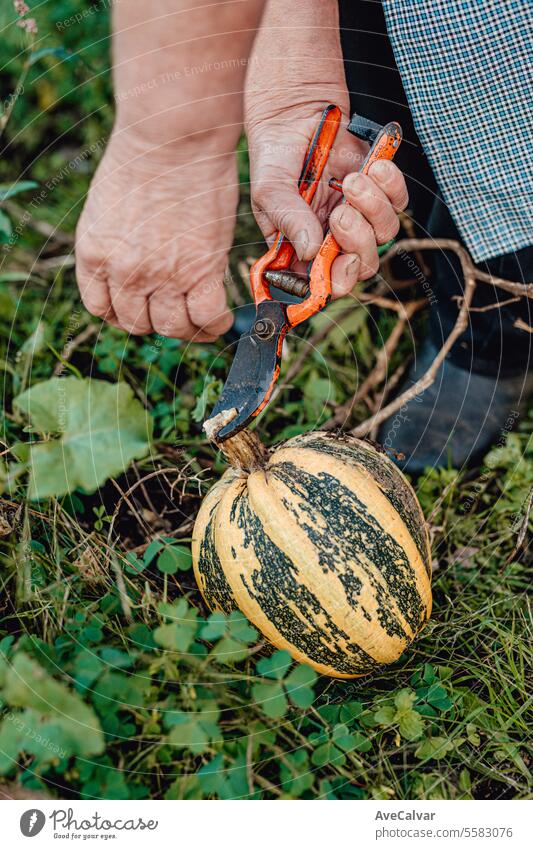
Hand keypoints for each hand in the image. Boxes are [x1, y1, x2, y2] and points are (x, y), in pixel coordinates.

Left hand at [75, 131, 235, 339]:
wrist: (173, 136)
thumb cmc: (145, 156)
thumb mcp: (108, 206)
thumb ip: (114, 243)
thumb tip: (133, 268)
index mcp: (94, 254)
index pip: (102, 309)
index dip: (123, 315)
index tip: (142, 309)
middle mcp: (123, 271)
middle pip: (137, 324)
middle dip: (155, 321)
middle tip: (176, 308)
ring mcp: (162, 276)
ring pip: (172, 328)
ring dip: (187, 329)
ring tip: (201, 317)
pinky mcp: (200, 272)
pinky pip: (207, 319)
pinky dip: (215, 326)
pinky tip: (222, 317)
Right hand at [246, 98, 407, 297]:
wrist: (296, 110)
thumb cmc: (276, 155)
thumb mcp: (270, 189)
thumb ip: (288, 221)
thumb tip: (310, 253)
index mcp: (303, 248)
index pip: (326, 282)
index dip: (337, 281)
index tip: (341, 263)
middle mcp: (333, 238)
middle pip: (363, 265)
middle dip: (359, 244)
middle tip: (342, 215)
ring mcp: (359, 214)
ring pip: (384, 234)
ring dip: (373, 209)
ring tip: (352, 180)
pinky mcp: (379, 190)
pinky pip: (398, 201)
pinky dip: (390, 185)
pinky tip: (373, 167)